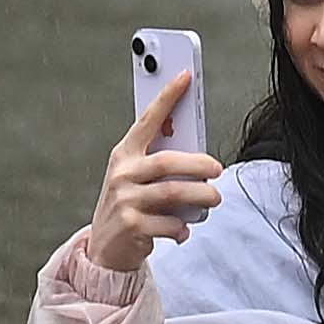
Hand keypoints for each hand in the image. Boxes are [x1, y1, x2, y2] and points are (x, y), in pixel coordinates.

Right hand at [82, 62, 226, 275]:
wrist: (105, 247)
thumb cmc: (130, 204)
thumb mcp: (137, 178)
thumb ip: (160, 163)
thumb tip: (201, 157)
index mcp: (124, 154)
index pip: (147, 120)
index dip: (167, 97)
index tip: (185, 76)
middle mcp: (121, 173)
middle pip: (168, 161)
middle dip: (199, 164)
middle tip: (218, 169)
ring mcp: (124, 200)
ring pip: (175, 192)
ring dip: (202, 196)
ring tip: (214, 198)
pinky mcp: (131, 225)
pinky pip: (171, 223)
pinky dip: (184, 227)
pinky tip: (184, 229)